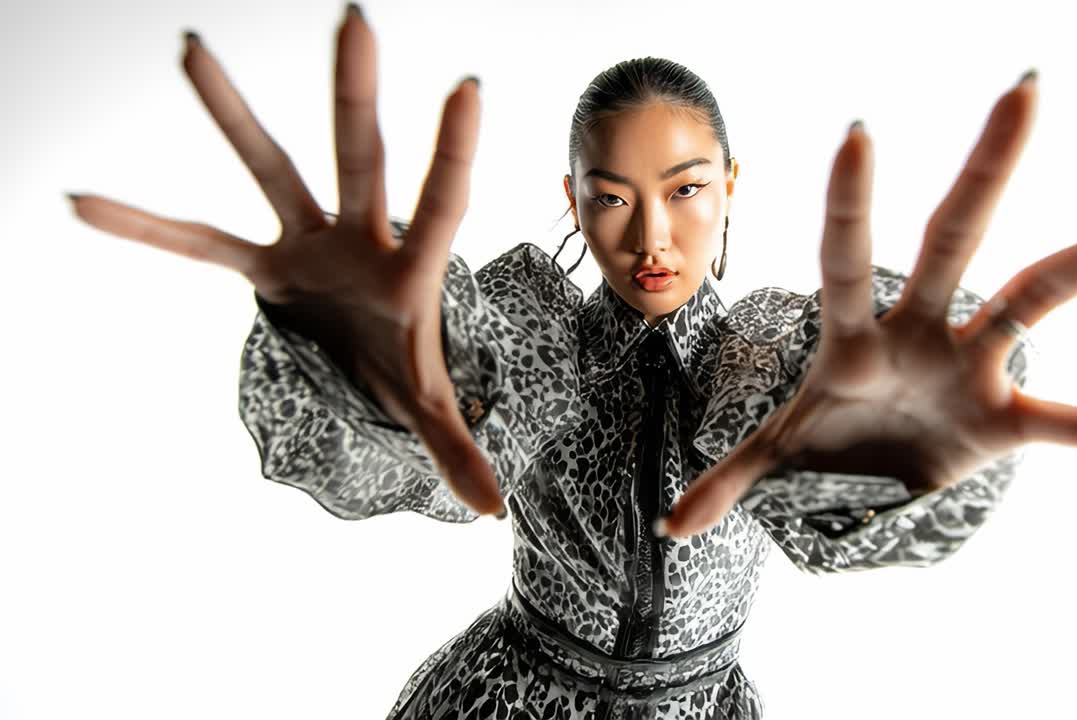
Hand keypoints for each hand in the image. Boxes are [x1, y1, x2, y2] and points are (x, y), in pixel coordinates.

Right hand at [66, 7, 503, 515]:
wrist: (367, 360)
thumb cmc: (405, 367)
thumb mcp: (429, 408)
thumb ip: (457, 449)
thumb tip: (492, 514)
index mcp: (412, 270)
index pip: (440, 206)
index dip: (452, 154)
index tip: (467, 84)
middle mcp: (359, 238)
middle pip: (360, 158)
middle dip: (354, 95)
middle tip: (357, 18)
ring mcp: (308, 243)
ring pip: (269, 169)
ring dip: (230, 114)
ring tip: (191, 48)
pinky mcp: (264, 265)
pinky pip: (197, 243)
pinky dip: (146, 228)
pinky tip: (82, 202)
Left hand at [661, 70, 1076, 538]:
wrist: (876, 472)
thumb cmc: (825, 440)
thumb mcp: (775, 455)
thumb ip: (729, 477)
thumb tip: (670, 527)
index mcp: (851, 338)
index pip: (844, 259)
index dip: (849, 204)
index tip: (861, 129)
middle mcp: (921, 332)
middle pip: (956, 238)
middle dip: (986, 168)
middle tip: (1028, 85)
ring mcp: (974, 366)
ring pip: (1043, 292)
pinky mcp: (1010, 419)